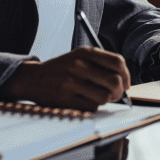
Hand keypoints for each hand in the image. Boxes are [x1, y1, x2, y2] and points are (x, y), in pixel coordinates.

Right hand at [0, 46, 130, 111]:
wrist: (33, 78)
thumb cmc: (61, 69)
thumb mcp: (79, 57)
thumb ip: (101, 63)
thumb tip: (124, 81)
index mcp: (85, 52)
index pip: (118, 62)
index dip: (126, 76)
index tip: (125, 83)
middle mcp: (79, 65)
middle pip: (115, 81)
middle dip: (119, 92)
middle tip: (115, 95)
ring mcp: (71, 82)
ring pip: (105, 96)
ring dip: (106, 100)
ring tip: (98, 97)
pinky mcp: (66, 99)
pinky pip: (92, 107)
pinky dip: (93, 106)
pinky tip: (85, 101)